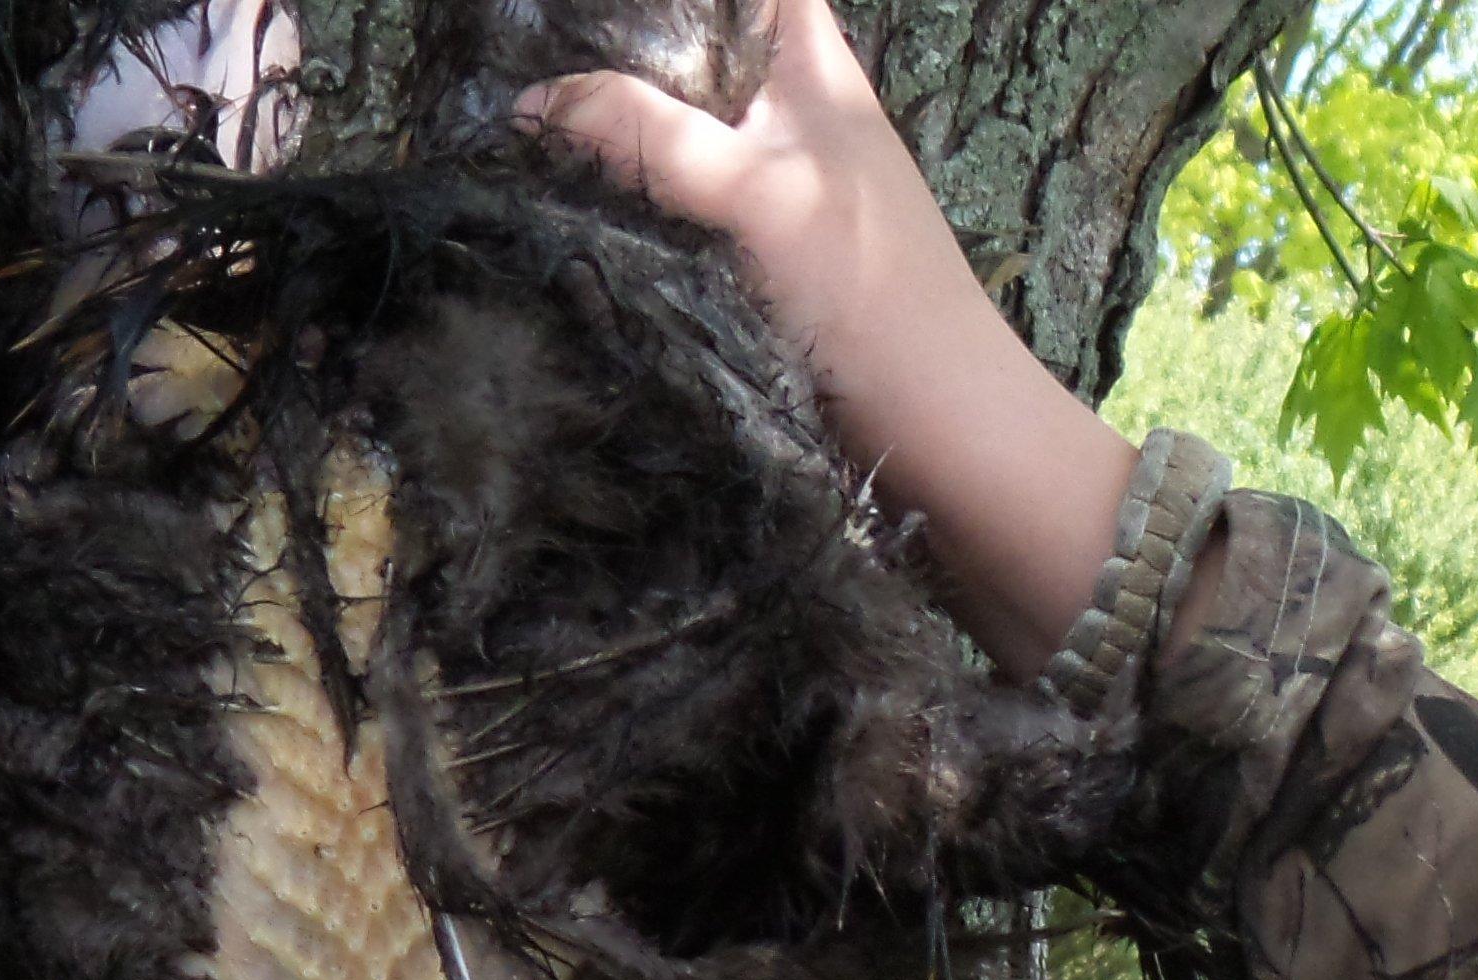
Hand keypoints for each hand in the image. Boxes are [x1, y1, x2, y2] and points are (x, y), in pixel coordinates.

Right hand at [516, 0, 1136, 672]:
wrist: (951, 438)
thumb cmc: (871, 298)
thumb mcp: (752, 194)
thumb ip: (645, 134)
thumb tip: (531, 100)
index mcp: (815, 68)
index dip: (676, 3)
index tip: (587, 16)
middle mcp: (800, 118)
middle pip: (700, 56)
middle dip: (622, 62)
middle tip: (532, 67)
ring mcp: (784, 194)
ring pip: (687, 136)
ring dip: (621, 137)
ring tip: (527, 135)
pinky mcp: (767, 267)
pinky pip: (687, 214)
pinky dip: (640, 208)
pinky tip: (576, 211)